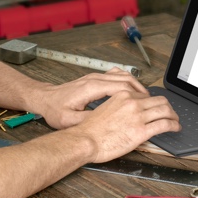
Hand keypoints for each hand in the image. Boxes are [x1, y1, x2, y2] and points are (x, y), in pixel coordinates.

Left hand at [34, 69, 148, 128]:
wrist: (45, 99)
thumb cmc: (55, 110)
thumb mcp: (69, 120)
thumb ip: (88, 119)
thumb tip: (107, 122)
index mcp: (92, 88)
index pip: (121, 87)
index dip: (137, 95)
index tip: (148, 104)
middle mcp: (95, 79)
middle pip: (125, 79)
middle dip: (141, 90)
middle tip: (152, 102)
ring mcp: (95, 77)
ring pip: (122, 75)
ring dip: (135, 85)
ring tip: (145, 98)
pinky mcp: (94, 78)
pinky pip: (116, 75)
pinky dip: (126, 81)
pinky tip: (131, 91)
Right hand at [68, 90, 180, 162]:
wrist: (86, 140)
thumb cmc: (91, 129)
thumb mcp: (106, 109)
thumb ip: (120, 108)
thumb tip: (130, 114)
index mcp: (123, 96)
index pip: (147, 96)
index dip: (155, 103)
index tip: (158, 108)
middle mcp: (132, 103)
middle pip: (160, 100)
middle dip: (168, 107)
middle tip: (171, 113)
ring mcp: (138, 116)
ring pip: (165, 110)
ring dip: (174, 116)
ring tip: (176, 121)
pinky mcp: (141, 131)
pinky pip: (164, 124)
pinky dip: (174, 125)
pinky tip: (175, 128)